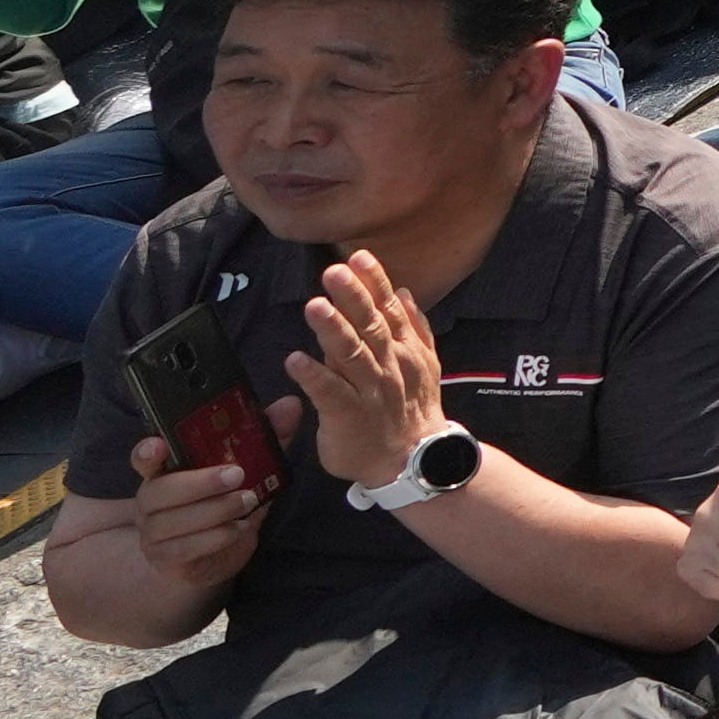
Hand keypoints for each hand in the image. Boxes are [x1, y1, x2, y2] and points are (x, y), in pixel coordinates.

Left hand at [292, 249, 442, 485]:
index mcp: (404, 350)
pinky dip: (313, 376)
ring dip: (333, 330)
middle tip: (333, 271)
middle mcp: (389, 366)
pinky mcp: (348, 416)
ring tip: (314, 306)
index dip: (373, 283)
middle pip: (370, 326)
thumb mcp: (424, 365)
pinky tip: (295, 360)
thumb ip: (413, 328)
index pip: (388, 309)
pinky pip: (329, 394)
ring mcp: (370, 391)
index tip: (357, 257)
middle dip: (353, 297)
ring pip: (352, 356)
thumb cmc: (409, 410)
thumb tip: (402, 291)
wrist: (413, 462)